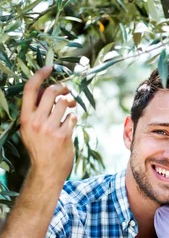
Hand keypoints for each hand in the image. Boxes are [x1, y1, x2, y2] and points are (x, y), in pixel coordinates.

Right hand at [20, 67, 76, 182]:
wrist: (47, 169)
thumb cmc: (40, 147)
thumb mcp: (30, 129)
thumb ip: (37, 111)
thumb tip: (51, 91)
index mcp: (25, 117)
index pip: (30, 89)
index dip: (40, 75)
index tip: (49, 67)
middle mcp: (35, 121)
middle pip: (51, 92)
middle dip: (62, 88)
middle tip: (68, 90)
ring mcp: (49, 128)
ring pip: (64, 103)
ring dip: (70, 103)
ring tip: (71, 108)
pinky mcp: (63, 135)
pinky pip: (73, 117)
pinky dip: (74, 117)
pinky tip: (71, 123)